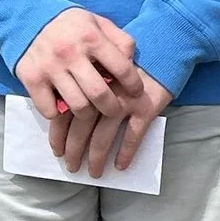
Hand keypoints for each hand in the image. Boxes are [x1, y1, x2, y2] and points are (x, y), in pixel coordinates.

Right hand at [17, 7, 146, 172]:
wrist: (28, 19)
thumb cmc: (71, 26)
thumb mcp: (98, 23)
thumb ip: (119, 40)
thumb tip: (132, 63)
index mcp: (91, 37)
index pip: (121, 68)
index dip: (134, 84)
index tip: (137, 92)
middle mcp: (70, 52)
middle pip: (99, 94)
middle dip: (112, 108)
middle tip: (115, 110)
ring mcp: (49, 67)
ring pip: (77, 106)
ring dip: (88, 114)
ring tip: (91, 111)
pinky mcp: (31, 79)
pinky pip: (50, 110)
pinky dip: (59, 114)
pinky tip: (64, 107)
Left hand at [53, 71, 172, 179]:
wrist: (162, 48)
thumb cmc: (128, 59)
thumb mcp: (101, 64)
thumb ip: (85, 84)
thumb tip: (65, 113)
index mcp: (88, 82)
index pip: (66, 113)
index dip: (59, 134)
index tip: (57, 151)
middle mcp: (103, 93)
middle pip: (82, 128)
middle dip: (75, 151)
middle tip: (72, 167)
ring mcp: (125, 101)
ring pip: (104, 136)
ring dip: (97, 158)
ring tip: (95, 172)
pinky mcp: (146, 108)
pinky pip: (133, 136)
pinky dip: (126, 152)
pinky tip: (121, 165)